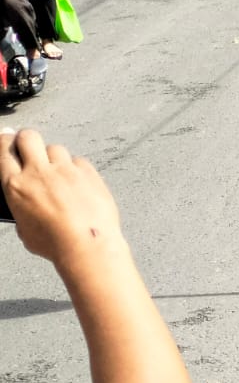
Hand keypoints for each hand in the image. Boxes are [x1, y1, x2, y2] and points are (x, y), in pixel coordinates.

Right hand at [0, 128, 122, 264]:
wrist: (87, 245)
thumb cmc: (55, 244)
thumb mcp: (25, 229)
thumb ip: (23, 208)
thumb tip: (27, 206)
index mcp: (16, 185)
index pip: (4, 150)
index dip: (6, 142)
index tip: (8, 140)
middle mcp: (38, 172)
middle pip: (28, 137)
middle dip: (28, 139)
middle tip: (32, 148)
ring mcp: (65, 170)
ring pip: (55, 148)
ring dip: (55, 158)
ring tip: (61, 175)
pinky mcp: (88, 173)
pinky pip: (79, 161)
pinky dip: (77, 169)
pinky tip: (79, 183)